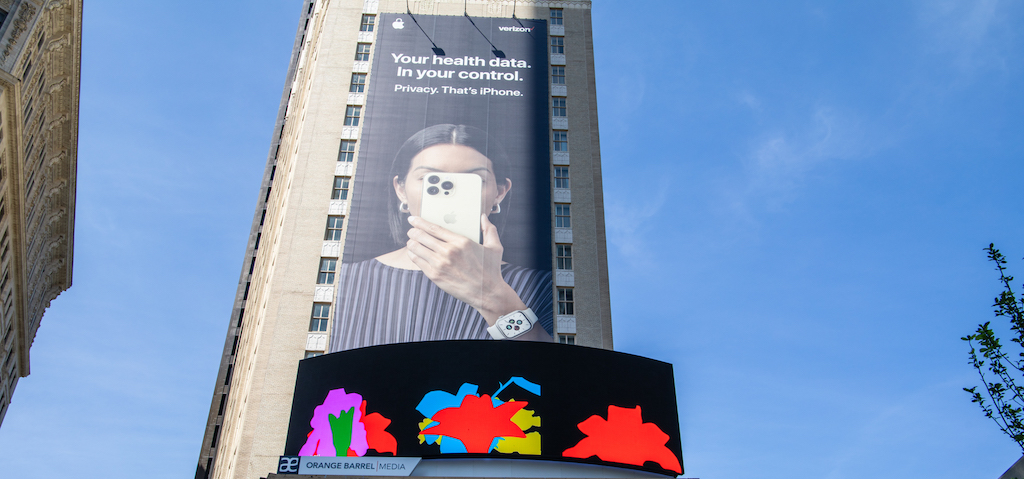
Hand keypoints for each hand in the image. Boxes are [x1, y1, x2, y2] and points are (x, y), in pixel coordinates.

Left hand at [405, 215, 526, 324]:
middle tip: (411, 230)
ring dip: (411, 242)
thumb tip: (483, 217)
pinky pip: (418, 261)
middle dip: (413, 231)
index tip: (413, 219)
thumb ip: (489, 230)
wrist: (487, 293)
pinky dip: (413, 255)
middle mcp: (449, 251)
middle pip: (422, 236)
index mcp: (461, 241)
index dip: (420, 222)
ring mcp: (440, 264)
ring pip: (417, 248)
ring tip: (411, 241)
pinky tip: (413, 253)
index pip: (434, 228)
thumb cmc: (491, 270)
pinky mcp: (435, 276)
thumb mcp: (494, 247)